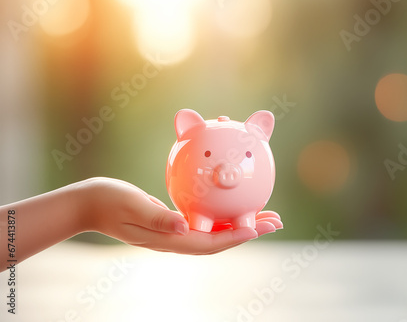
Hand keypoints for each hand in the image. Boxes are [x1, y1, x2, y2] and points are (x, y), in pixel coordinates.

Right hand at [76, 177, 282, 254]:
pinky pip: (205, 223)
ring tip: (265, 215)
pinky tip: (232, 207)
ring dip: (242, 225)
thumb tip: (182, 227)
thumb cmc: (109, 202)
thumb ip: (156, 218)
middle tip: (275, 221)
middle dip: (249, 231)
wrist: (91, 204)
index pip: (208, 243)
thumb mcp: (131, 207)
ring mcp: (175, 233)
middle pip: (220, 240)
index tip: (257, 229)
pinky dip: (223, 218)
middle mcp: (176, 239)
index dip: (234, 238)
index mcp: (168, 239)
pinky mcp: (173, 223)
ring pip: (216, 233)